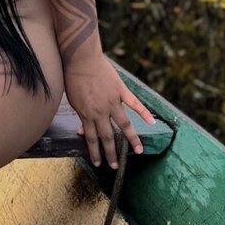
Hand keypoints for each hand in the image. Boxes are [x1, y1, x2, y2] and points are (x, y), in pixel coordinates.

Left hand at [63, 53, 155, 168]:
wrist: (80, 59)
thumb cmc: (73, 78)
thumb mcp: (73, 100)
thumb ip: (80, 115)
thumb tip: (81, 129)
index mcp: (87, 114)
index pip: (92, 138)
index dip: (95, 152)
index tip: (98, 163)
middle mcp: (101, 111)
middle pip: (107, 136)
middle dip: (111, 153)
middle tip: (115, 166)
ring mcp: (112, 101)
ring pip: (124, 124)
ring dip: (131, 140)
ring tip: (139, 151)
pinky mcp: (121, 90)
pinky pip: (135, 104)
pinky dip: (144, 113)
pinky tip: (152, 122)